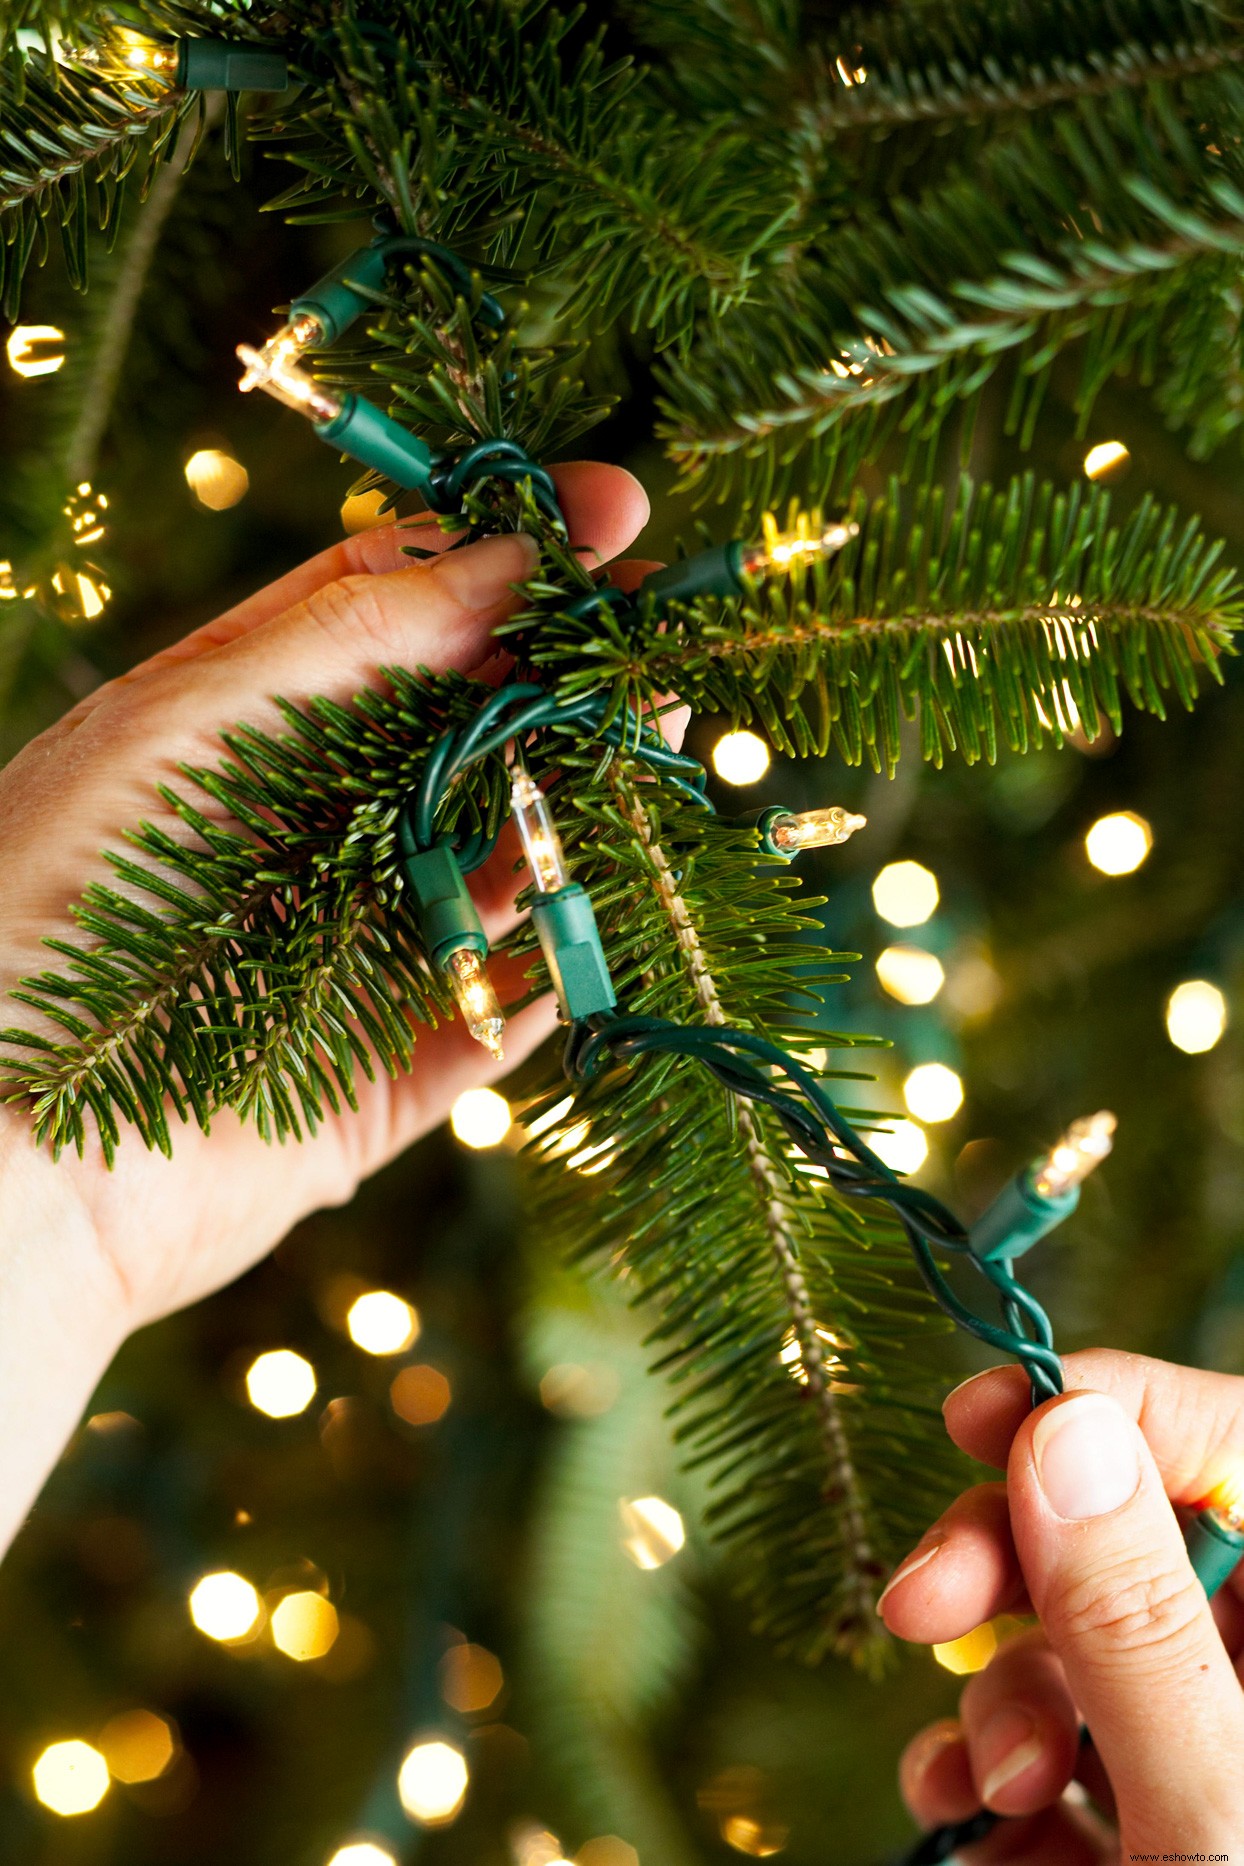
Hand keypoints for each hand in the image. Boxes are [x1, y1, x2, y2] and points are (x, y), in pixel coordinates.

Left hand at [0, 460, 646, 1349]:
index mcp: (246, 724)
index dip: (502, 550)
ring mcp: (362, 946)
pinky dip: (570, 946)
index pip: (393, 605)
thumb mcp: (187, 722)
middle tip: (661, 622)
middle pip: (470, 723)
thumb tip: (505, 558)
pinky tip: (620, 877)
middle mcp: (314, 825)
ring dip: (589, 790)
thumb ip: (348, 638)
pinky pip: (510, 999)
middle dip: (568, 668)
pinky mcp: (396, 1067)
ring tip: (660, 722)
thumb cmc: (57, 900)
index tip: (614, 509)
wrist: (6, 1155)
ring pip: (509, 853)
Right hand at [880, 1350, 1243, 1861]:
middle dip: (1005, 1568)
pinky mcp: (1133, 1818)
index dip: (1105, 1405)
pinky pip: (1043, 1748)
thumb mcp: (1211, 1808)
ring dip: (996, 1699)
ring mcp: (1199, 1748)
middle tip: (921, 1602)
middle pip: (1122, 1540)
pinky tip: (965, 1811)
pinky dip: (979, 1771)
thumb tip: (1064, 1426)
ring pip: (1069, 1648)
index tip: (977, 1415)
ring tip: (993, 1785)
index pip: (1231, 1443)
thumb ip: (1136, 1620)